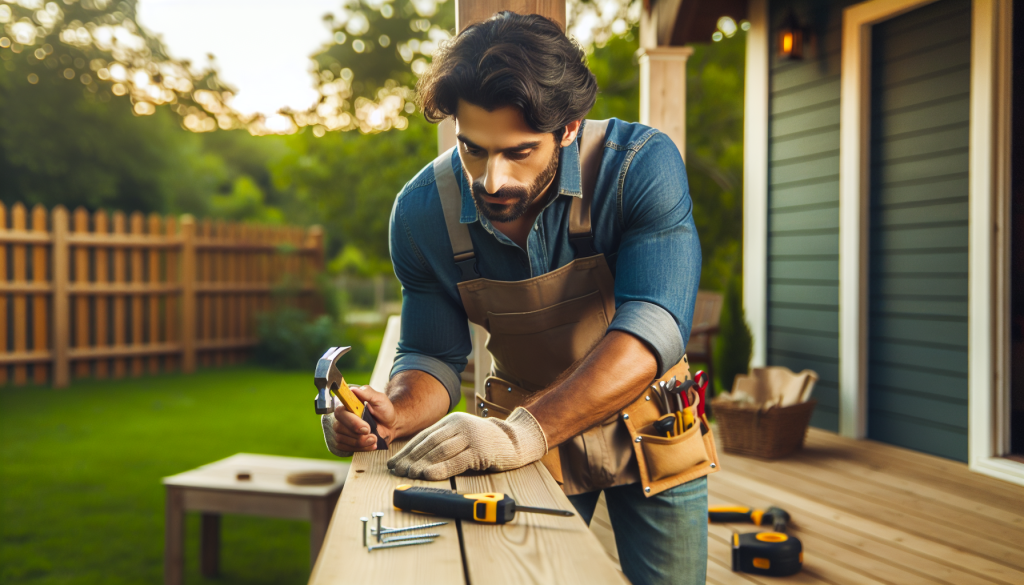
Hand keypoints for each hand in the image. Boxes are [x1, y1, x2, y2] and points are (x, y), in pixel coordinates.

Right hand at [321, 385, 396, 454]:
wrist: (390, 426)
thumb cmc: (384, 411)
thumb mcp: (379, 398)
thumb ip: (367, 392)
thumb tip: (354, 389)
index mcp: (347, 405)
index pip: (340, 413)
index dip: (352, 422)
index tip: (366, 427)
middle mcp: (341, 418)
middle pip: (340, 428)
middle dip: (358, 434)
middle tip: (372, 432)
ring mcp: (341, 431)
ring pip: (343, 439)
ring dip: (362, 442)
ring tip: (374, 438)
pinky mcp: (343, 442)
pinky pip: (346, 448)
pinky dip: (360, 448)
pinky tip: (369, 444)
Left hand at [387, 408, 547, 479]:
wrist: (515, 441)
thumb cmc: (486, 442)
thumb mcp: (462, 436)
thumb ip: (444, 442)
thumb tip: (416, 459)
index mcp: (452, 421)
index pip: (424, 436)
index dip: (407, 450)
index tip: (393, 462)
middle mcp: (459, 425)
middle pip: (429, 443)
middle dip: (410, 458)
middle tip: (396, 470)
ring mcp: (470, 436)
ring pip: (439, 451)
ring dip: (421, 463)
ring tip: (408, 473)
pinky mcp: (480, 450)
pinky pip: (456, 461)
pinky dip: (440, 469)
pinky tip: (427, 474)